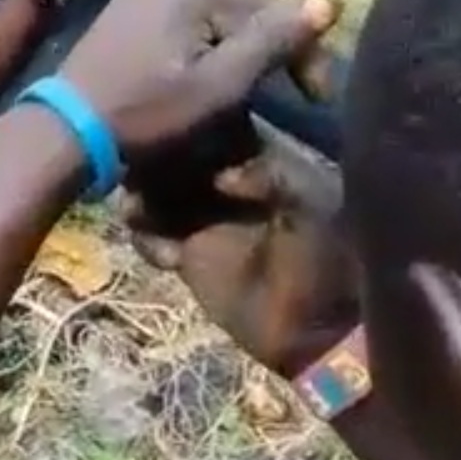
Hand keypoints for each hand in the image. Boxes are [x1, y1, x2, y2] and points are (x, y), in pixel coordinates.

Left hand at [59, 0, 337, 164]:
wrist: (70, 125)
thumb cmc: (145, 111)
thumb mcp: (218, 86)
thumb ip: (272, 43)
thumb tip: (328, 1)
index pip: (272, 9)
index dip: (303, 54)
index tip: (316, 99)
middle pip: (248, 2)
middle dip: (276, 44)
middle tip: (299, 91)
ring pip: (222, 6)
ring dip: (247, 41)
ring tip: (264, 82)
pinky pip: (193, 9)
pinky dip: (214, 35)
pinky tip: (220, 65)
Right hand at [126, 128, 358, 375]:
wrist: (318, 331)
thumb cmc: (325, 261)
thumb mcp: (312, 206)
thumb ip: (272, 177)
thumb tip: (220, 177)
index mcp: (258, 166)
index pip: (214, 134)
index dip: (189, 128)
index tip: (166, 130)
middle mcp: (224, 187)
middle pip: (175, 162)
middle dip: (152, 163)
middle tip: (135, 171)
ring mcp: (204, 222)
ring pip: (156, 197)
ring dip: (140, 200)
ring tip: (135, 210)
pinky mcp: (188, 258)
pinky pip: (152, 239)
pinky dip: (147, 241)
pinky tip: (166, 255)